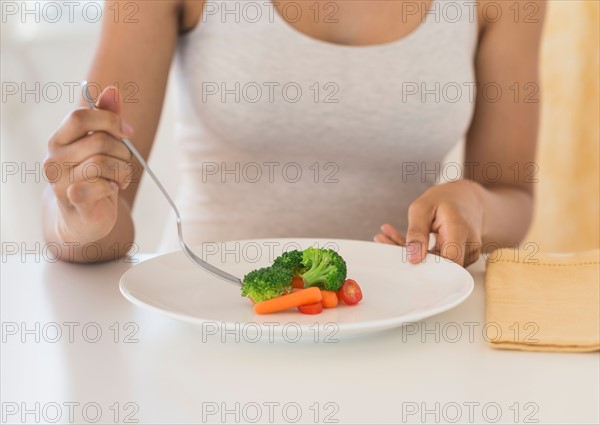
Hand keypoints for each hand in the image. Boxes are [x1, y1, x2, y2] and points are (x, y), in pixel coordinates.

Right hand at [44, 86, 133, 242]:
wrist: (84, 219)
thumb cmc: (95, 179)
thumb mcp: (103, 147)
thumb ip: (107, 119)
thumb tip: (112, 89)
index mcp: (59, 140)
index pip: (79, 116)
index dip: (109, 120)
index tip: (127, 132)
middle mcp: (54, 158)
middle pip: (99, 140)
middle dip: (123, 151)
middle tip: (125, 163)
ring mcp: (59, 180)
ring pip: (102, 162)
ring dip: (122, 170)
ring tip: (121, 179)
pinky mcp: (71, 199)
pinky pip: (99, 184)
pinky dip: (113, 186)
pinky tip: (112, 190)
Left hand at [374, 180, 484, 266]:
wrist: (466, 197)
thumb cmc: (445, 199)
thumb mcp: (423, 207)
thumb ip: (417, 232)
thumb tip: (413, 258)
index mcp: (459, 229)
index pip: (447, 262)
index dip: (425, 267)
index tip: (401, 257)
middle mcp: (468, 244)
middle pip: (438, 266)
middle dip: (409, 257)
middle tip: (383, 241)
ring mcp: (468, 253)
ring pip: (436, 264)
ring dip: (411, 253)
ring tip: (387, 236)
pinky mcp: (462, 258)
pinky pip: (439, 260)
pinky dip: (420, 253)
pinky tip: (400, 241)